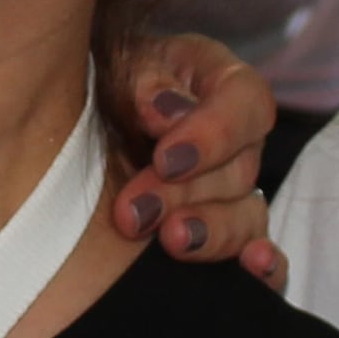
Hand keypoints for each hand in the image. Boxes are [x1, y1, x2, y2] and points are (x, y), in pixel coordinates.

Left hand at [105, 34, 283, 280]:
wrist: (74, 127)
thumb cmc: (104, 86)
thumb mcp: (120, 68)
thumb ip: (144, 83)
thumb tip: (162, 110)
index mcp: (220, 84)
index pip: (246, 102)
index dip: (215, 134)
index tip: (166, 160)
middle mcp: (237, 141)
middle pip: (239, 170)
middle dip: (184, 194)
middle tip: (133, 213)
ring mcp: (234, 192)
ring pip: (246, 217)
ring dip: (210, 233)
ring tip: (170, 242)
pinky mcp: (225, 236)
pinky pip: (259, 255)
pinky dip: (264, 268)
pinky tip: (252, 269)